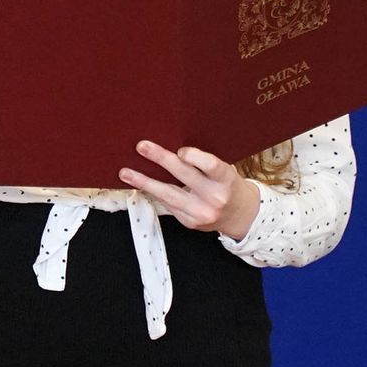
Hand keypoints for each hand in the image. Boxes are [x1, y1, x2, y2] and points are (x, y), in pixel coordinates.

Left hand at [119, 141, 260, 240]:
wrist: (241, 216)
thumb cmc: (228, 185)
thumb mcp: (224, 171)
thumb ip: (203, 162)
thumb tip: (170, 144)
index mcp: (226, 180)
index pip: (211, 166)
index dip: (195, 157)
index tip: (180, 150)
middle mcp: (215, 197)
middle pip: (184, 176)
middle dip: (161, 160)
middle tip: (142, 147)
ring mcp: (201, 212)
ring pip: (169, 195)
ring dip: (144, 182)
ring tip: (125, 173)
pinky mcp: (190, 222)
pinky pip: (167, 204)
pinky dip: (153, 192)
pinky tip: (139, 183)